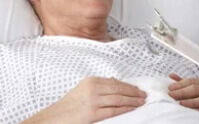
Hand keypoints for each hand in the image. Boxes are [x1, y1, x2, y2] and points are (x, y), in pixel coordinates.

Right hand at [22, 76, 146, 123]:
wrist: (55, 117)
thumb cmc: (69, 105)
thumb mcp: (83, 89)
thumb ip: (98, 85)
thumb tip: (115, 81)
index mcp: (91, 81)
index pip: (115, 82)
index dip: (128, 85)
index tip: (137, 88)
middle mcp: (93, 88)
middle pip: (119, 89)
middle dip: (133, 92)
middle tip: (144, 95)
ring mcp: (93, 101)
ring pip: (118, 99)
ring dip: (132, 100)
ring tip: (141, 102)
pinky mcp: (92, 113)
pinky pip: (113, 110)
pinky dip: (124, 108)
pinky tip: (132, 108)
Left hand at [168, 73, 198, 118]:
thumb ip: (186, 83)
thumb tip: (171, 76)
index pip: (191, 81)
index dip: (180, 84)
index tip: (169, 88)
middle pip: (196, 89)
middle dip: (182, 92)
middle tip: (171, 95)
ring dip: (191, 102)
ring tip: (180, 104)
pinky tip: (194, 112)